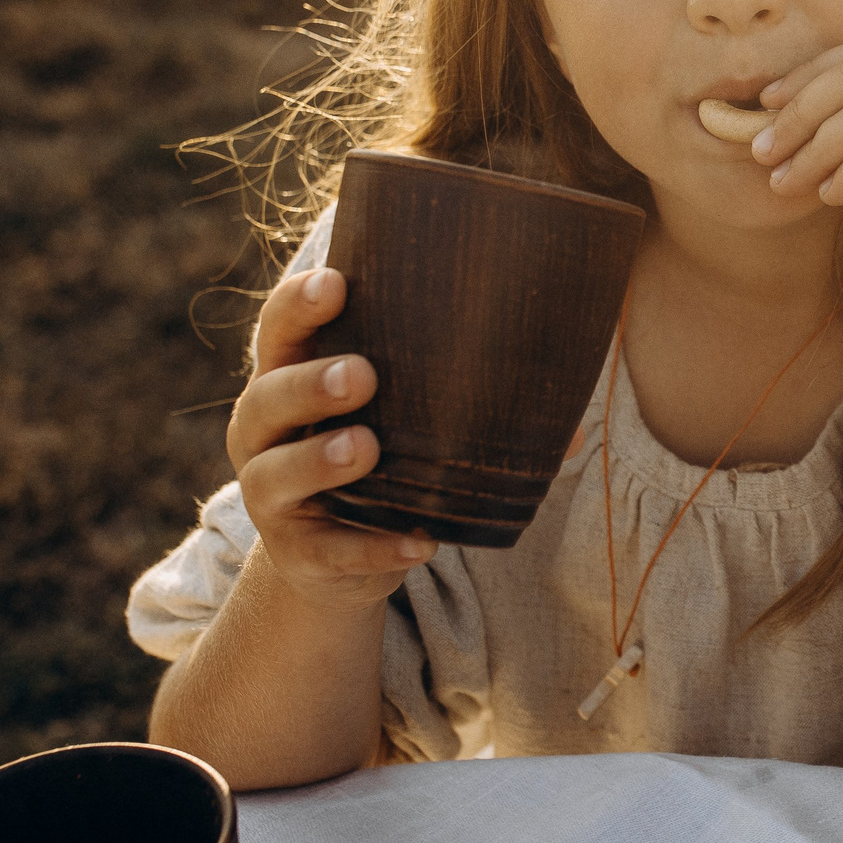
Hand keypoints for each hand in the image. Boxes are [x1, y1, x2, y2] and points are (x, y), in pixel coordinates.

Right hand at [225, 268, 439, 614]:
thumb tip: (578, 427)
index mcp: (291, 377)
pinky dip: (372, 548)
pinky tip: (418, 542)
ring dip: (320, 459)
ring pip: (275, 475)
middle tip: (362, 373)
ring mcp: (272, 497)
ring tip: (367, 447)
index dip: (298, 304)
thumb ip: (473, 404)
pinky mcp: (297, 555)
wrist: (339, 561)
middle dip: (309, 383)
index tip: (337, 281)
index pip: (280, 330)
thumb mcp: (407, 421)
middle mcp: (265, 433)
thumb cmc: (383, 460)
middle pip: (266, 397)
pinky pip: (328, 552)